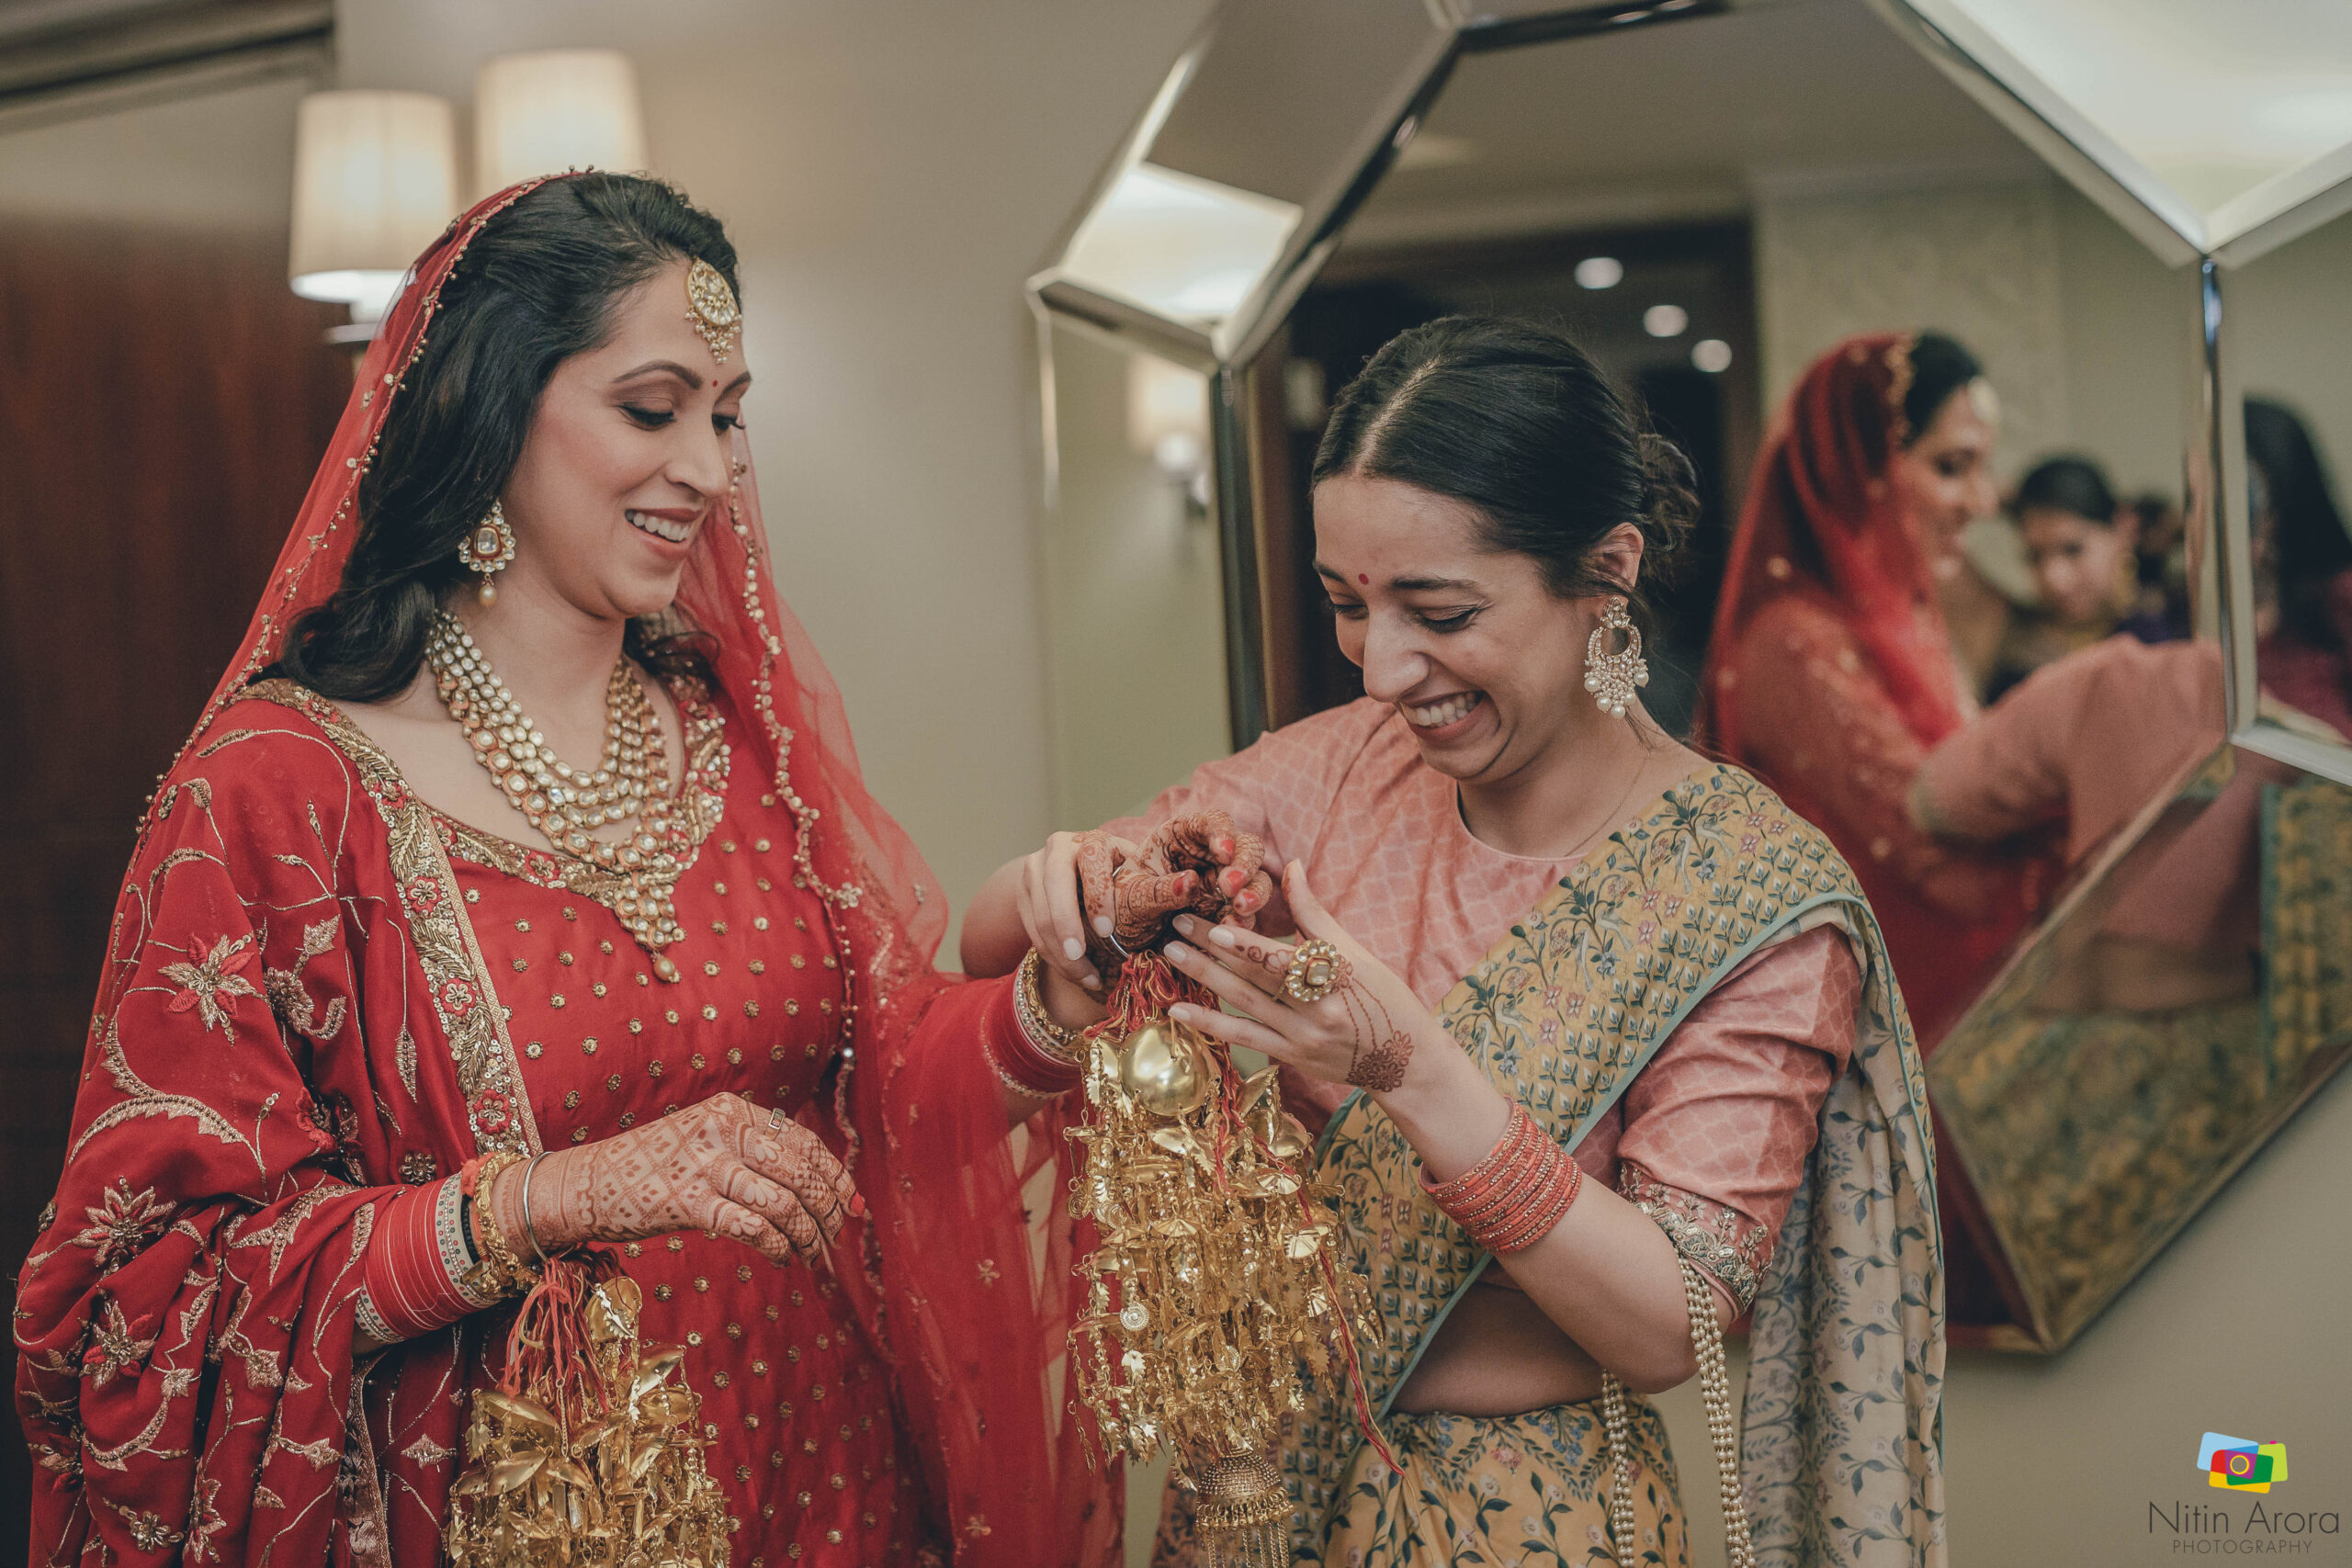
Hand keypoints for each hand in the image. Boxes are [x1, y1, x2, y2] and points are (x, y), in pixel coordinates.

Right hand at [492, 1092, 858, 1268]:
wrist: (586, 1183)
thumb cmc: (653, 1167)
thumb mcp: (705, 1139)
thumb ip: (753, 1152)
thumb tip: (816, 1185)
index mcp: (734, 1110)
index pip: (804, 1141)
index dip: (835, 1175)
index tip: (851, 1203)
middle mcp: (724, 1130)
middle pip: (801, 1172)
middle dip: (828, 1209)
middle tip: (836, 1237)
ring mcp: (706, 1165)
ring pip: (783, 1201)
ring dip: (808, 1234)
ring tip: (813, 1254)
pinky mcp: (688, 1203)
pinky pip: (752, 1226)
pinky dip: (778, 1245)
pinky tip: (784, 1257)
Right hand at [1015, 812, 1271, 987]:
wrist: (1066, 874)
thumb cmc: (1122, 879)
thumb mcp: (1138, 876)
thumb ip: (1159, 882)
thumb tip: (1196, 887)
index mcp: (1093, 840)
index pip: (1091, 861)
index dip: (1096, 895)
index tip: (1106, 929)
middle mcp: (1059, 848)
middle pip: (1054, 888)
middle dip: (1067, 926)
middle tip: (1084, 959)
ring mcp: (1033, 869)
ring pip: (1038, 914)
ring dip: (1060, 952)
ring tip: (1086, 978)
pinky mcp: (1020, 893)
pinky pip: (1031, 930)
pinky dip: (1053, 956)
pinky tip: (1078, 974)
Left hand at [1160, 860, 1441, 1094]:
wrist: (1405, 1062)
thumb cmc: (1383, 997)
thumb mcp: (1357, 953)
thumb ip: (1314, 913)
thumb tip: (1292, 865)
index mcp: (1340, 976)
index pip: (1287, 958)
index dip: (1250, 945)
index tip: (1217, 923)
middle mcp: (1320, 1010)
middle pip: (1257, 976)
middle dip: (1212, 949)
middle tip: (1177, 925)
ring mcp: (1304, 1037)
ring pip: (1244, 1004)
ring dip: (1204, 978)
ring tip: (1172, 954)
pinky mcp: (1292, 1057)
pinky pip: (1245, 1038)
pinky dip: (1210, 1024)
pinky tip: (1178, 1010)